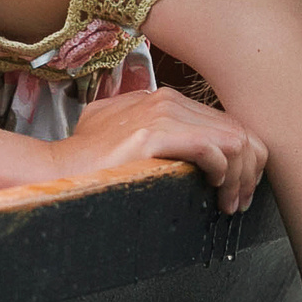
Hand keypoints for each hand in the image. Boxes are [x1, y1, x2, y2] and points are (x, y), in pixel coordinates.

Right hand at [46, 88, 267, 212]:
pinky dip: (222, 171)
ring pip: (232, 139)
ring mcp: (159, 112)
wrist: (54, 171)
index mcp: (162, 100)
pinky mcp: (153, 133)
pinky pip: (212, 147)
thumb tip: (197, 164)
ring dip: (239, 177)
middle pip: (236, 129)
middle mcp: (165, 99)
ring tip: (230, 202)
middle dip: (248, 170)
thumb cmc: (89, 167)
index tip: (238, 188)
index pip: (225, 122)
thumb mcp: (127, 143)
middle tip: (239, 201)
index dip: (242, 157)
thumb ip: (159, 140)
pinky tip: (214, 188)